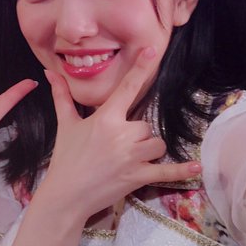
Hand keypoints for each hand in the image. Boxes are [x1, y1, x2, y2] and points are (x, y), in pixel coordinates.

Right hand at [42, 47, 201, 220]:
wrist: (66, 194)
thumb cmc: (66, 158)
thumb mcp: (65, 125)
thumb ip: (62, 96)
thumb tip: (49, 73)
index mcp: (105, 119)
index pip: (127, 88)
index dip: (140, 67)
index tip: (152, 50)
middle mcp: (121, 135)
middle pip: (146, 124)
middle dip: (136, 133)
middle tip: (117, 145)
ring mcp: (132, 157)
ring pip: (157, 143)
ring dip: (149, 148)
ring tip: (131, 157)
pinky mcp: (138, 177)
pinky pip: (166, 171)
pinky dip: (182, 171)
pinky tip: (197, 169)